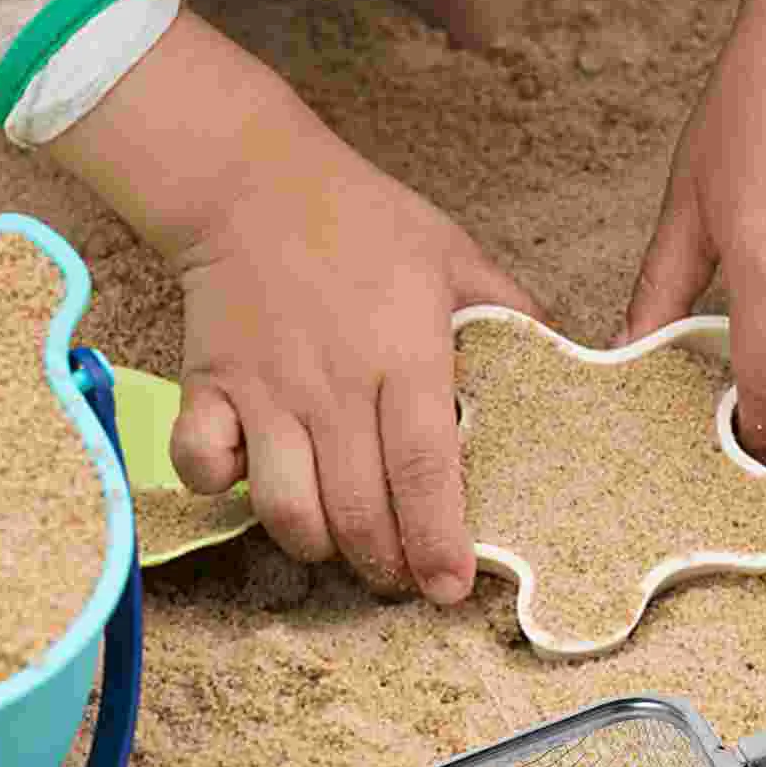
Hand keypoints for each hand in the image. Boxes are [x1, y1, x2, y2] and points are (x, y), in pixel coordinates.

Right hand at [50, 10, 539, 599]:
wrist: (252, 179)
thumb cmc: (364, 221)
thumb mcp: (455, 257)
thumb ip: (510, 316)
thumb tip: (563, 365)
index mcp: (404, 355)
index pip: (424, 469)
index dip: (437, 539)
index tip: (450, 587)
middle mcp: (334, 384)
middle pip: (358, 509)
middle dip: (385, 565)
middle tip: (403, 576)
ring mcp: (264, 390)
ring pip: (285, 507)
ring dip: (317, 543)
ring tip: (343, 542)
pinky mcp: (207, 385)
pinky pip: (202, 466)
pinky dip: (224, 490)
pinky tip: (254, 481)